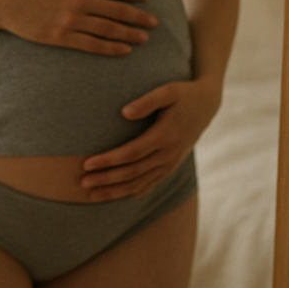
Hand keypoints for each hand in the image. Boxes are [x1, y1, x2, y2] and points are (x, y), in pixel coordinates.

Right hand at [0, 0, 156, 54]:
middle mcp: (79, 1)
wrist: (5, 0)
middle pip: (117, 10)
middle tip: (154, 22)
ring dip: (129, 34)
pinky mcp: (62, 37)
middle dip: (139, 17)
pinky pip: (92, 44)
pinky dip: (110, 48)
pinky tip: (124, 50)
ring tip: (144, 38)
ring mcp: (71, 21)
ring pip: (108, 29)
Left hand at [78, 79, 221, 200]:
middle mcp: (168, 154)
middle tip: (82, 182)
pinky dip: (132, 192)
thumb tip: (124, 112)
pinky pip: (150, 185)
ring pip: (140, 183)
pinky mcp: (170, 167)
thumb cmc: (183, 94)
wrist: (206, 106)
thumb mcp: (168, 91)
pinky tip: (115, 196)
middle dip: (106, 179)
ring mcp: (170, 163)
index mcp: (165, 136)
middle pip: (133, 172)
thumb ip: (147, 101)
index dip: (108, 160)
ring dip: (115, 191)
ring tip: (91, 194)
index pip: (131, 153)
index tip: (87, 163)